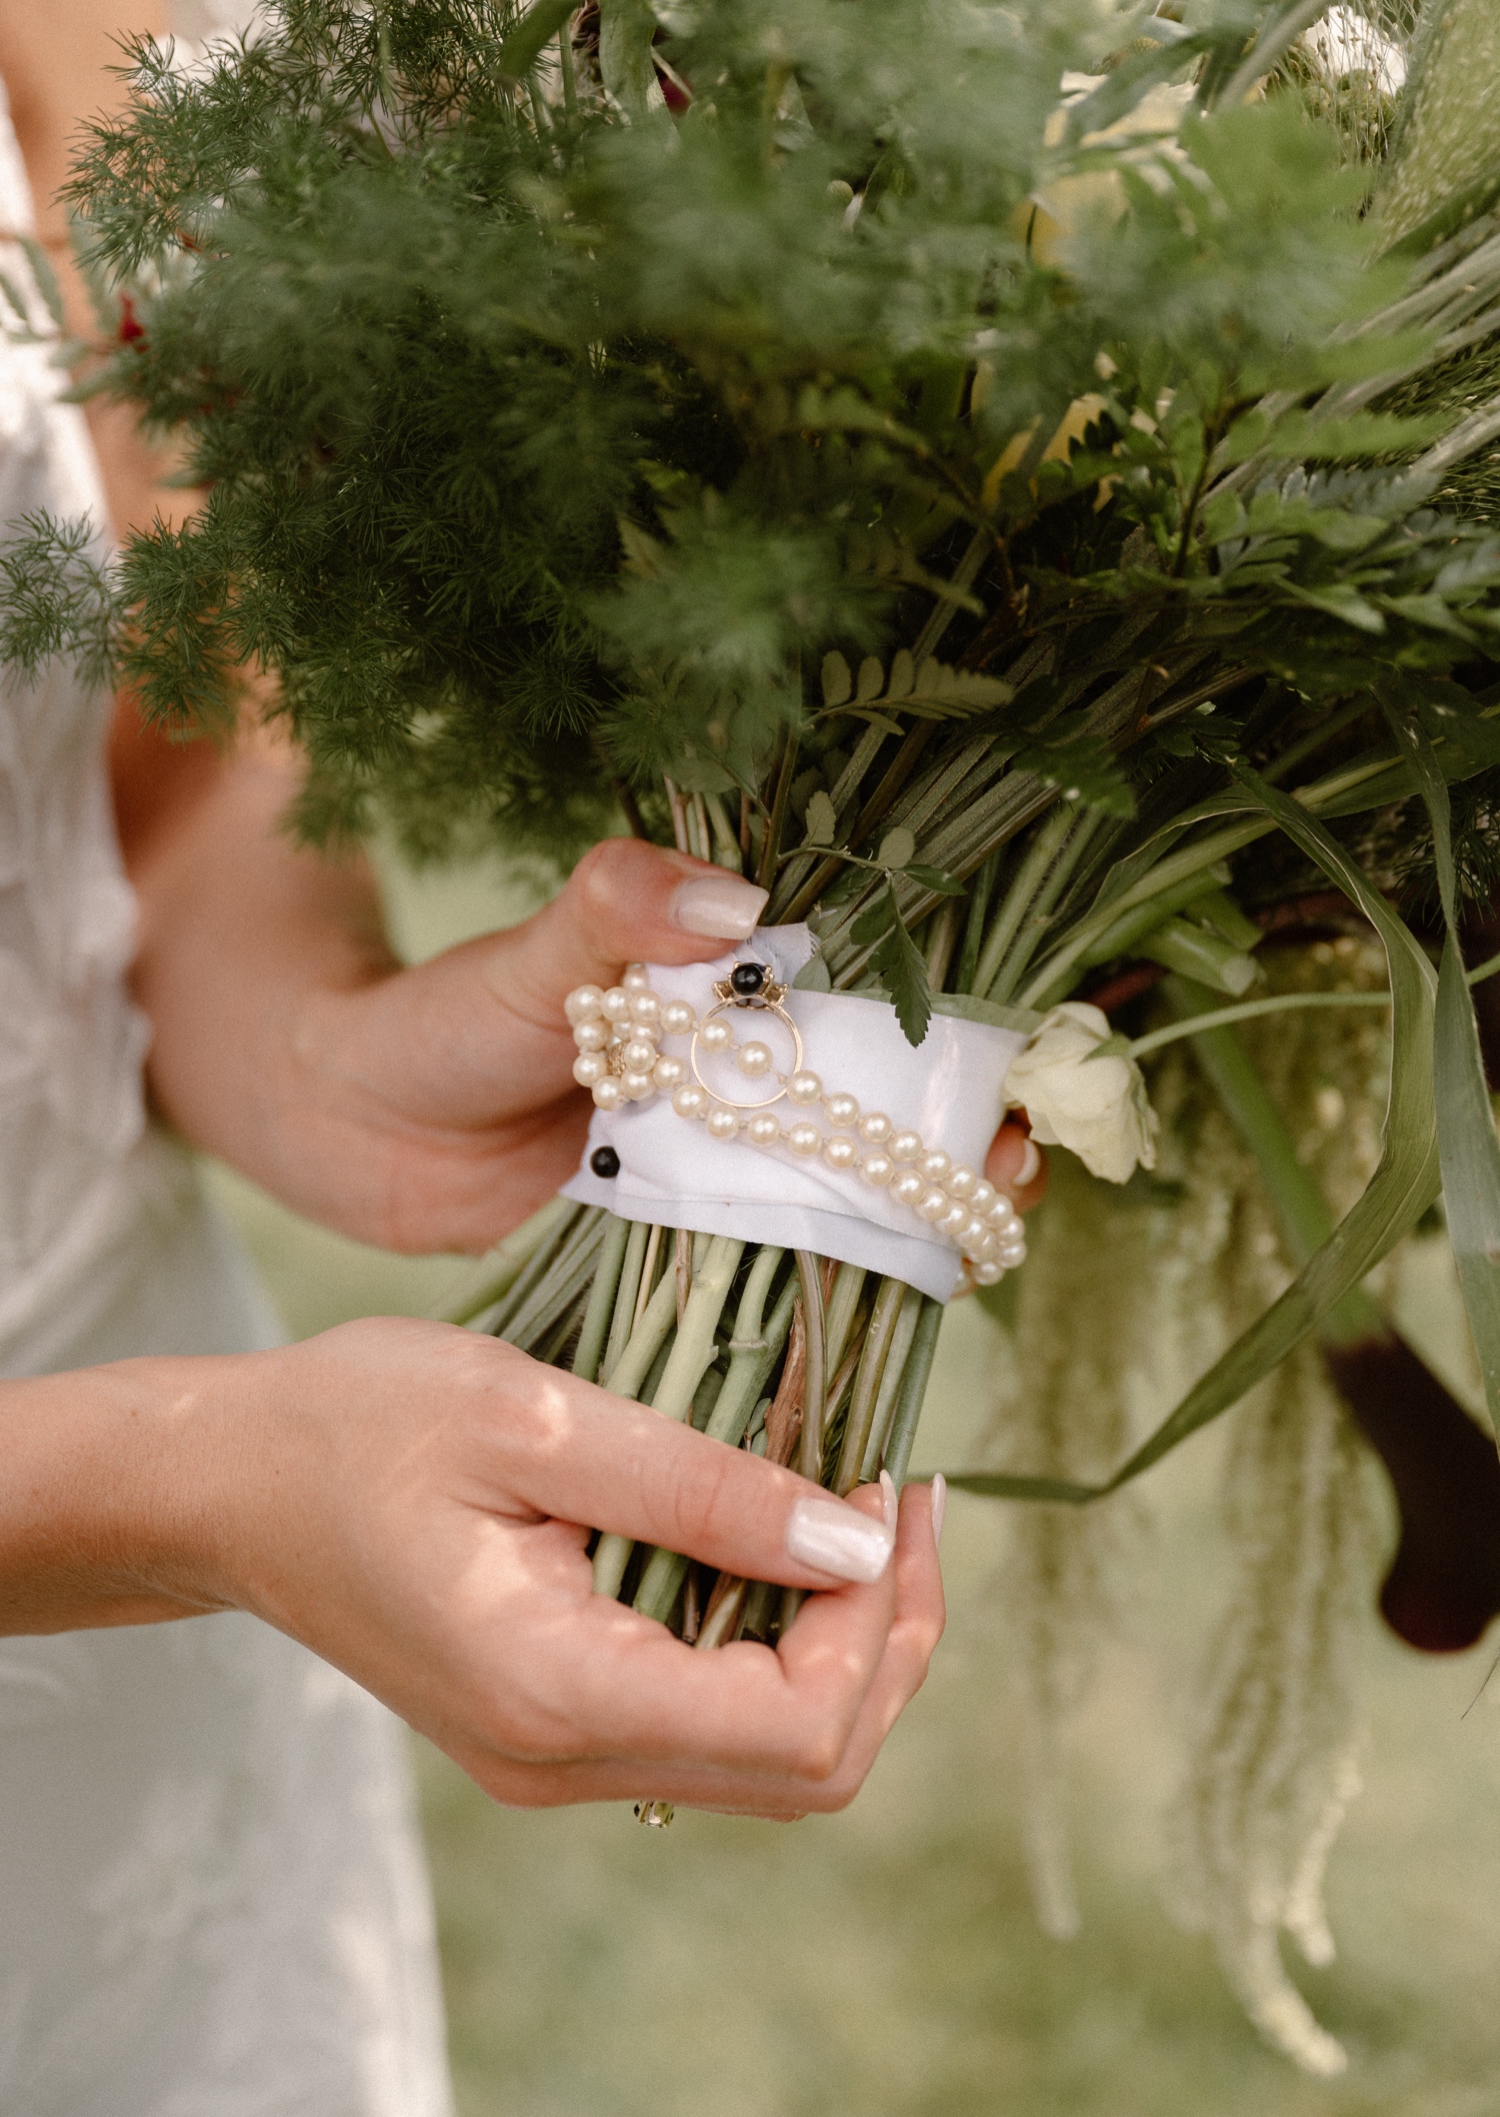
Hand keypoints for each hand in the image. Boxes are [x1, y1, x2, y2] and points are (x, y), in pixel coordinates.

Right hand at [1, 1320, 945, 1815]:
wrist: (226, 1483)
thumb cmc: (356, 1424)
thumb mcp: (533, 1418)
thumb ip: (702, 1487)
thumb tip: (856, 1542)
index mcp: (559, 1693)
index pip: (799, 1727)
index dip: (878, 1616)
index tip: (887, 1483)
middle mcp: (566, 1760)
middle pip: (810, 1768)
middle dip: (890, 1638)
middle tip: (905, 1494)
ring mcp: (557, 1754)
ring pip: (771, 1756)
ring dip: (843, 1639)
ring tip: (862, 1499)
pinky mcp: (552, 1720)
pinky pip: (708, 1715)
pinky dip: (774, 1637)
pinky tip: (779, 1531)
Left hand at [232, 836, 1046, 1253]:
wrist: (350, 1125)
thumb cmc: (443, 1018)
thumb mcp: (534, 956)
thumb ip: (619, 911)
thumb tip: (735, 904)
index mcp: (730, 994)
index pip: (879, 1001)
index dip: (956, 1031)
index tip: (1015, 1062)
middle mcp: (743, 1079)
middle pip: (886, 1106)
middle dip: (962, 1133)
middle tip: (1011, 1164)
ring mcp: (718, 1166)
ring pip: (848, 1191)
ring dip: (917, 1215)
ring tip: (972, 1236)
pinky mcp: (683, 1245)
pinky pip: (774, 1264)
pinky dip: (835, 1282)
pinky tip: (891, 1306)